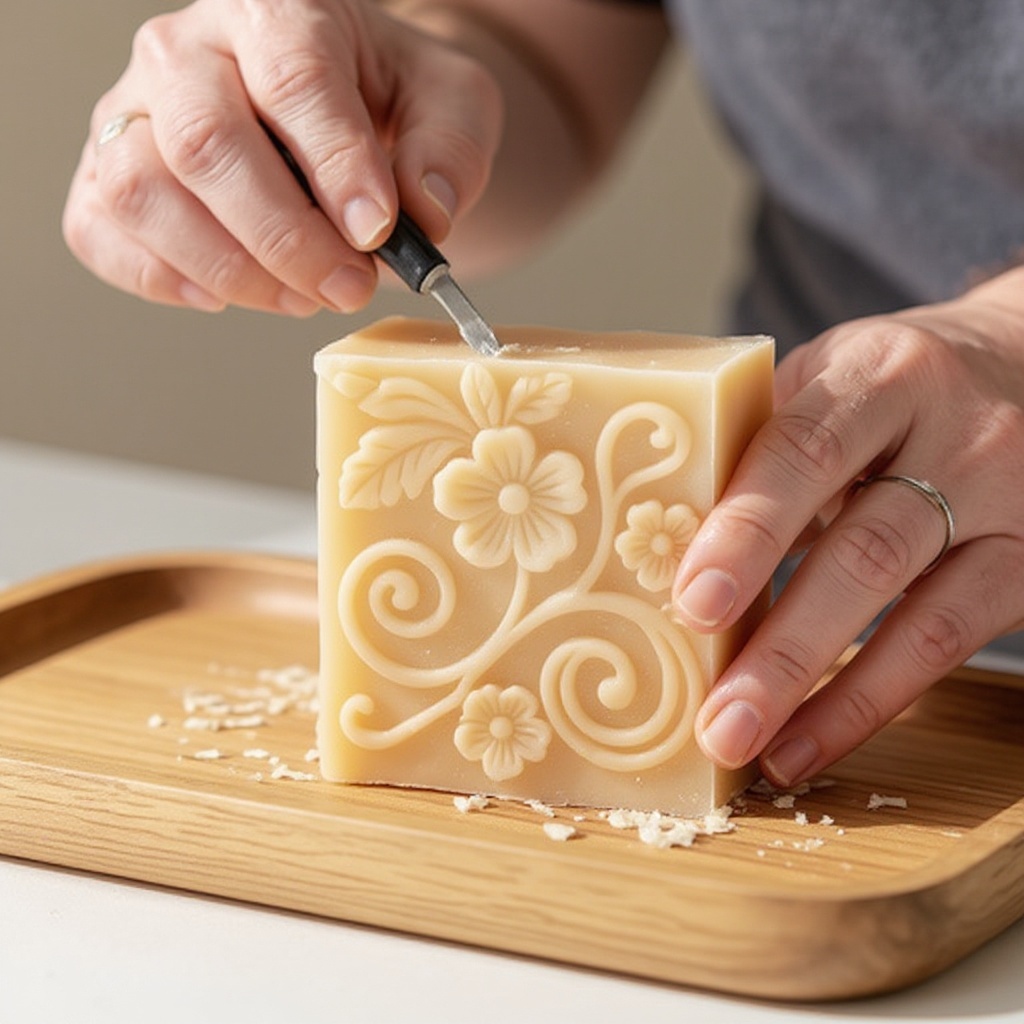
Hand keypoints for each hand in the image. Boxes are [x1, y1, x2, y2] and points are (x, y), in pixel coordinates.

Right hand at [62, 0, 501, 314]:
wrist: (331, 111)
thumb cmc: (387, 100)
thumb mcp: (448, 104)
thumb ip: (450, 148)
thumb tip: (426, 212)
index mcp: (276, 10)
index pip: (294, 75)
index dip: (335, 162)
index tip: (377, 232)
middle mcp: (186, 50)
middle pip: (206, 142)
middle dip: (286, 238)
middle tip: (350, 287)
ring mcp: (131, 110)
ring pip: (141, 190)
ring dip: (230, 268)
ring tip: (302, 296)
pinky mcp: (103, 173)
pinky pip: (101, 231)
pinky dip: (163, 279)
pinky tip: (230, 293)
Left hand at [671, 271, 1023, 786]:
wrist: (1023, 368)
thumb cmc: (887, 388)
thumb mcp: (826, 381)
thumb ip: (755, 442)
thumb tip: (656, 537)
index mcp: (881, 376)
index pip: (806, 452)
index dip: (748, 530)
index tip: (693, 603)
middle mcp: (959, 437)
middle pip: (867, 551)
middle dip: (784, 644)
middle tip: (715, 714)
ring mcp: (1007, 506)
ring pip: (921, 618)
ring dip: (823, 697)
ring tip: (745, 746)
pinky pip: (950, 648)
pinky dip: (867, 704)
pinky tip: (804, 744)